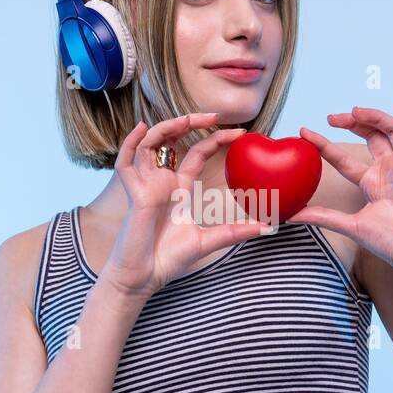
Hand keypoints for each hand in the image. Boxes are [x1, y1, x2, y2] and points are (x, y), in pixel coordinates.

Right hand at [99, 112, 270, 299]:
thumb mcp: (208, 242)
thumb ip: (234, 232)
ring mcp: (146, 186)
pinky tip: (143, 128)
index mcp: (179, 190)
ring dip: (166, 127)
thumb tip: (266, 228)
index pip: (197, 153)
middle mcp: (162, 182)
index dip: (215, 139)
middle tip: (215, 115)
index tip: (240, 133)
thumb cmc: (168, 260)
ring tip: (187, 119)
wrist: (144, 277)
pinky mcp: (133, 194)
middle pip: (172, 140)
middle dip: (191, 123)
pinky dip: (131, 143)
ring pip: (150, 144)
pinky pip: (125, 163)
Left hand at [291, 106, 392, 283]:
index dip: (323, 143)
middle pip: (370, 135)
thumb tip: (290, 215)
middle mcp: (388, 170)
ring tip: (357, 111)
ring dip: (377, 117)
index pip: (342, 157)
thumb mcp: (351, 225)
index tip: (303, 132)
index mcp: (369, 182)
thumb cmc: (391, 244)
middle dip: (352, 123)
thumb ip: (323, 216)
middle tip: (332, 118)